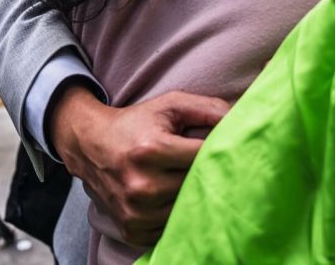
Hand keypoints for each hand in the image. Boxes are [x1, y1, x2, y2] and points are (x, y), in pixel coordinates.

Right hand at [50, 86, 229, 245]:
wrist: (91, 145)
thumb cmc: (137, 123)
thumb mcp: (170, 105)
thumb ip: (208, 108)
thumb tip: (242, 118)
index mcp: (152, 150)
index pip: (204, 158)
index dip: (218, 151)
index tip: (225, 148)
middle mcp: (142, 185)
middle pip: (198, 186)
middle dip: (206, 175)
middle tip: (208, 165)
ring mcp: (136, 211)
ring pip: (187, 209)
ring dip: (192, 197)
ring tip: (185, 179)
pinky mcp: (132, 228)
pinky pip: (170, 228)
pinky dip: (175, 216)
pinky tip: (170, 197)